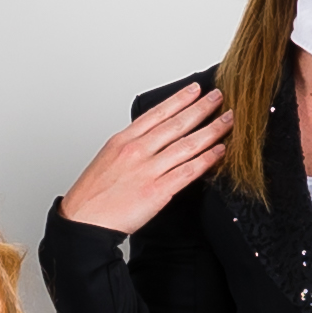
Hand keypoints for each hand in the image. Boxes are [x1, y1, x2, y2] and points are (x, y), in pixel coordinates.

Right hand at [60, 82, 226, 234]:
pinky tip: (219, 151)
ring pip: (187, 145)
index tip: (195, 89)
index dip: (180, 99)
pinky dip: (207, 160)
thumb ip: (130, 146)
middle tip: (219, 97)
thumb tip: (151, 138)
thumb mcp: (107, 159)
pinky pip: (188, 172)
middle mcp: (137, 151)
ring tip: (227, 120)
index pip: (157, 113)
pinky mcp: (157, 191)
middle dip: (201, 108)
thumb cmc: (92, 195)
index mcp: (123, 140)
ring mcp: (148, 170)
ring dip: (211, 130)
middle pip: (176, 124)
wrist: (83, 223)